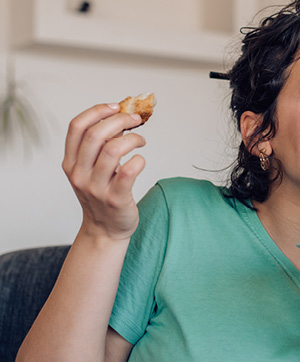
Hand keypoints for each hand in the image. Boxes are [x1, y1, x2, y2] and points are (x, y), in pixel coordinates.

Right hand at [62, 103, 146, 241]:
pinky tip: (141, 160)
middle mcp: (79, 174)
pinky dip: (139, 160)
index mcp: (70, 162)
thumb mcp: (91, 169)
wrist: (105, 230)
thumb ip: (100, 146)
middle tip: (136, 120)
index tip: (116, 106)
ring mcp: (96, 188)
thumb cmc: (102, 194)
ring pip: (113, 150)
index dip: (97, 111)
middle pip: (95, 135)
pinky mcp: (115, 199)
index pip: (76, 127)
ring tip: (141, 141)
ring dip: (132, 139)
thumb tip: (122, 116)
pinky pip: (129, 172)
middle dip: (120, 120)